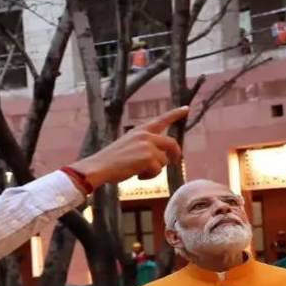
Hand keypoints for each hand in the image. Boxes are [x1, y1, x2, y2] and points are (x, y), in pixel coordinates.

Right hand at [70, 107, 188, 186]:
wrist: (99, 167)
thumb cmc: (111, 161)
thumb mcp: (128, 146)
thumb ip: (144, 147)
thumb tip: (162, 158)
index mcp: (140, 130)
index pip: (161, 119)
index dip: (175, 114)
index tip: (186, 108)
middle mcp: (145, 134)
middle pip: (172, 143)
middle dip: (176, 154)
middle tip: (176, 161)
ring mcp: (148, 145)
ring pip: (164, 160)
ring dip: (155, 170)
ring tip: (139, 173)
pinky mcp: (149, 157)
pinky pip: (158, 170)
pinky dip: (149, 177)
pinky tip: (138, 177)